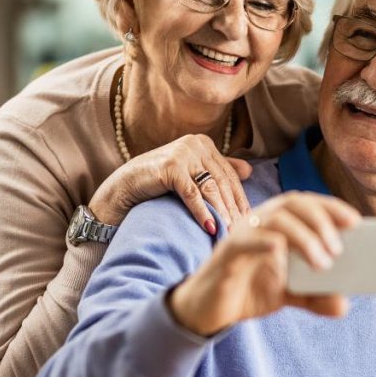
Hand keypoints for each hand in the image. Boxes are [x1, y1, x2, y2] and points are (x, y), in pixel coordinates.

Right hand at [88, 134, 252, 232]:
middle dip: (233, 208)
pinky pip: (192, 194)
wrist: (125, 185)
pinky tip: (211, 227)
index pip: (229, 174)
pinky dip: (202, 212)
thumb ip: (218, 169)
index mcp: (204, 144)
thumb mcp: (192, 172)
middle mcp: (196, 144)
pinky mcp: (171, 166)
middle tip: (243, 230)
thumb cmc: (160, 181)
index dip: (240, 198)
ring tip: (229, 232)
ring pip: (210, 188)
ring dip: (222, 213)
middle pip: (222, 182)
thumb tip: (249, 170)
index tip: (249, 219)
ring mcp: (183, 153)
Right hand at [169, 192, 360, 334]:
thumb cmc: (248, 290)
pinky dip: (268, 242)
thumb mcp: (288, 295)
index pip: (306, 203)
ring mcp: (243, 233)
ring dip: (304, 236)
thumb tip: (343, 305)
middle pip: (293, 203)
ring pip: (275, 218)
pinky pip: (247, 239)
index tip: (356, 222)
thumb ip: (314, 297)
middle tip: (338, 249)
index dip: (331, 207)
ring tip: (321, 261)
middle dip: (321, 220)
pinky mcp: (228, 252)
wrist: (208, 310)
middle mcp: (260, 221)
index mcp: (277, 224)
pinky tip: (283, 253)